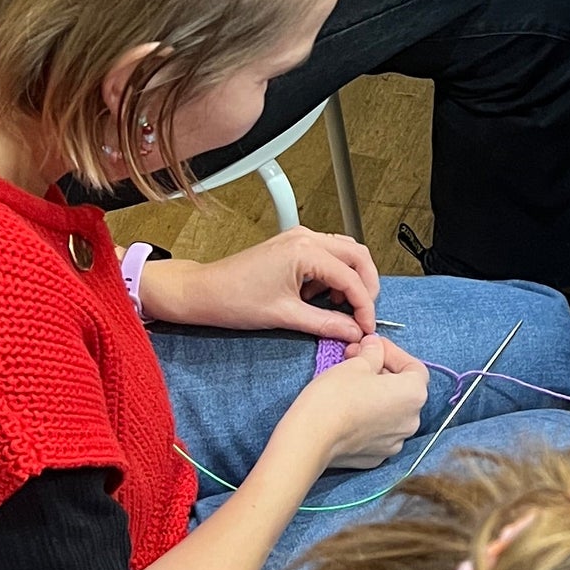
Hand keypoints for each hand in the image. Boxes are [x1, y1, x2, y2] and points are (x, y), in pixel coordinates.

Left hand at [141, 231, 379, 340]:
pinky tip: (321, 296)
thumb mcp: (284, 316)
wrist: (203, 292)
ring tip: (340, 306)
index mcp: (305, 251)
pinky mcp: (293, 245)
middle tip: (362, 314)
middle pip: (357, 255)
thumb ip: (325, 323)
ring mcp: (299, 239)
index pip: (351, 277)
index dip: (364, 305)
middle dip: (366, 286)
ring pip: (345, 251)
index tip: (366, 326)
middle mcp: (306, 238)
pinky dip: (334, 274)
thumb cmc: (233, 299)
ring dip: (350, 278)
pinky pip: (328, 254)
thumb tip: (352, 331)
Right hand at [285, 335, 429, 469]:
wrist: (310, 439)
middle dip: (382, 371)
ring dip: (376, 394)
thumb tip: (375, 347)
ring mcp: (395, 442)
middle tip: (357, 359)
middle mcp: (411, 421)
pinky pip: (378, 430)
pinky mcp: (376, 456)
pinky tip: (349, 408)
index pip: (413, 367)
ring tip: (352, 382)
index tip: (373, 345)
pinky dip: (369, 416)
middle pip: (403, 389)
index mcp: (414, 395)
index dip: (392, 352)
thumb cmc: (335, 397)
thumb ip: (373, 352)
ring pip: (391, 411)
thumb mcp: (356, 364)